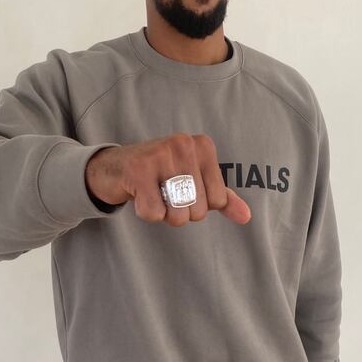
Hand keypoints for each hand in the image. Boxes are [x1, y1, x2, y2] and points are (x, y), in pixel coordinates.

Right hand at [85, 134, 251, 225]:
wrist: (114, 166)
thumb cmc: (159, 175)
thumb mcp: (195, 181)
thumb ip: (221, 198)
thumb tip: (246, 217)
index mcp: (203, 146)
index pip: (218, 200)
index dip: (199, 204)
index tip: (180, 187)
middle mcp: (184, 145)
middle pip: (198, 210)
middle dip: (179, 211)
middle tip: (163, 191)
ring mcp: (160, 155)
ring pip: (177, 214)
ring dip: (163, 213)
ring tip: (152, 192)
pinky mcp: (138, 170)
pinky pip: (154, 214)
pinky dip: (145, 212)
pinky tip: (139, 194)